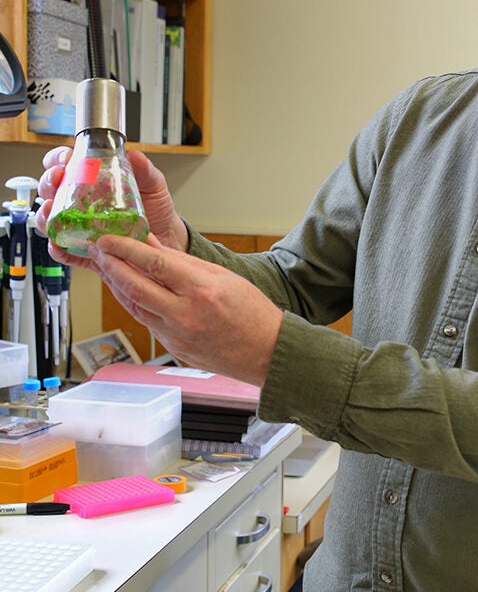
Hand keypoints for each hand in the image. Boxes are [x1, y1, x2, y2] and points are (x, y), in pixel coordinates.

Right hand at [36, 146, 188, 262]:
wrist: (167, 239)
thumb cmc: (156, 210)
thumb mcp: (153, 186)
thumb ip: (145, 171)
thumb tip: (135, 156)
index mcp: (93, 182)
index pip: (67, 165)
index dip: (59, 159)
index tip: (66, 158)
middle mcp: (81, 203)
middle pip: (52, 189)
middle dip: (48, 181)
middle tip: (58, 178)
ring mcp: (81, 226)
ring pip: (51, 220)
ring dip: (44, 214)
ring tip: (50, 209)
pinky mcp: (86, 250)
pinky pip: (65, 251)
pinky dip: (57, 249)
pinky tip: (57, 245)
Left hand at [87, 233, 282, 383]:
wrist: (266, 352)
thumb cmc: (252, 312)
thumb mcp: (222, 276)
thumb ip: (183, 262)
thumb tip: (153, 245)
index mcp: (201, 290)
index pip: (154, 263)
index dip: (126, 249)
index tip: (108, 239)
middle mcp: (185, 314)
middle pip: (135, 286)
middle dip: (111, 265)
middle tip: (98, 250)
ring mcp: (176, 335)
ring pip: (134, 306)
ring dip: (116, 284)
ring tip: (106, 266)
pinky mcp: (173, 348)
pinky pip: (146, 321)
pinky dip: (133, 302)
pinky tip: (127, 289)